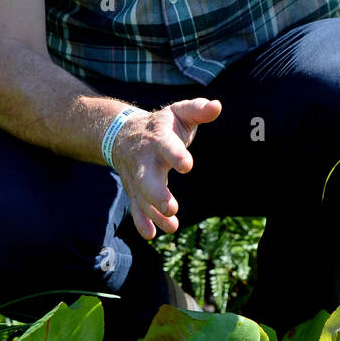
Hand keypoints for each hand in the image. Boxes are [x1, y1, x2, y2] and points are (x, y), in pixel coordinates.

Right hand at [111, 97, 221, 240]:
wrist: (122, 134)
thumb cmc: (161, 124)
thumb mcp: (179, 112)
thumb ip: (198, 110)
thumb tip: (217, 106)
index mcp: (159, 139)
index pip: (167, 147)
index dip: (176, 155)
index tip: (187, 166)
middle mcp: (145, 160)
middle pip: (148, 178)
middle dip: (157, 194)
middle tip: (171, 208)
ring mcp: (137, 177)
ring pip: (142, 198)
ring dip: (154, 214)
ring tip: (172, 226)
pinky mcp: (134, 190)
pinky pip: (136, 207)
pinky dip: (141, 221)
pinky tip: (151, 234)